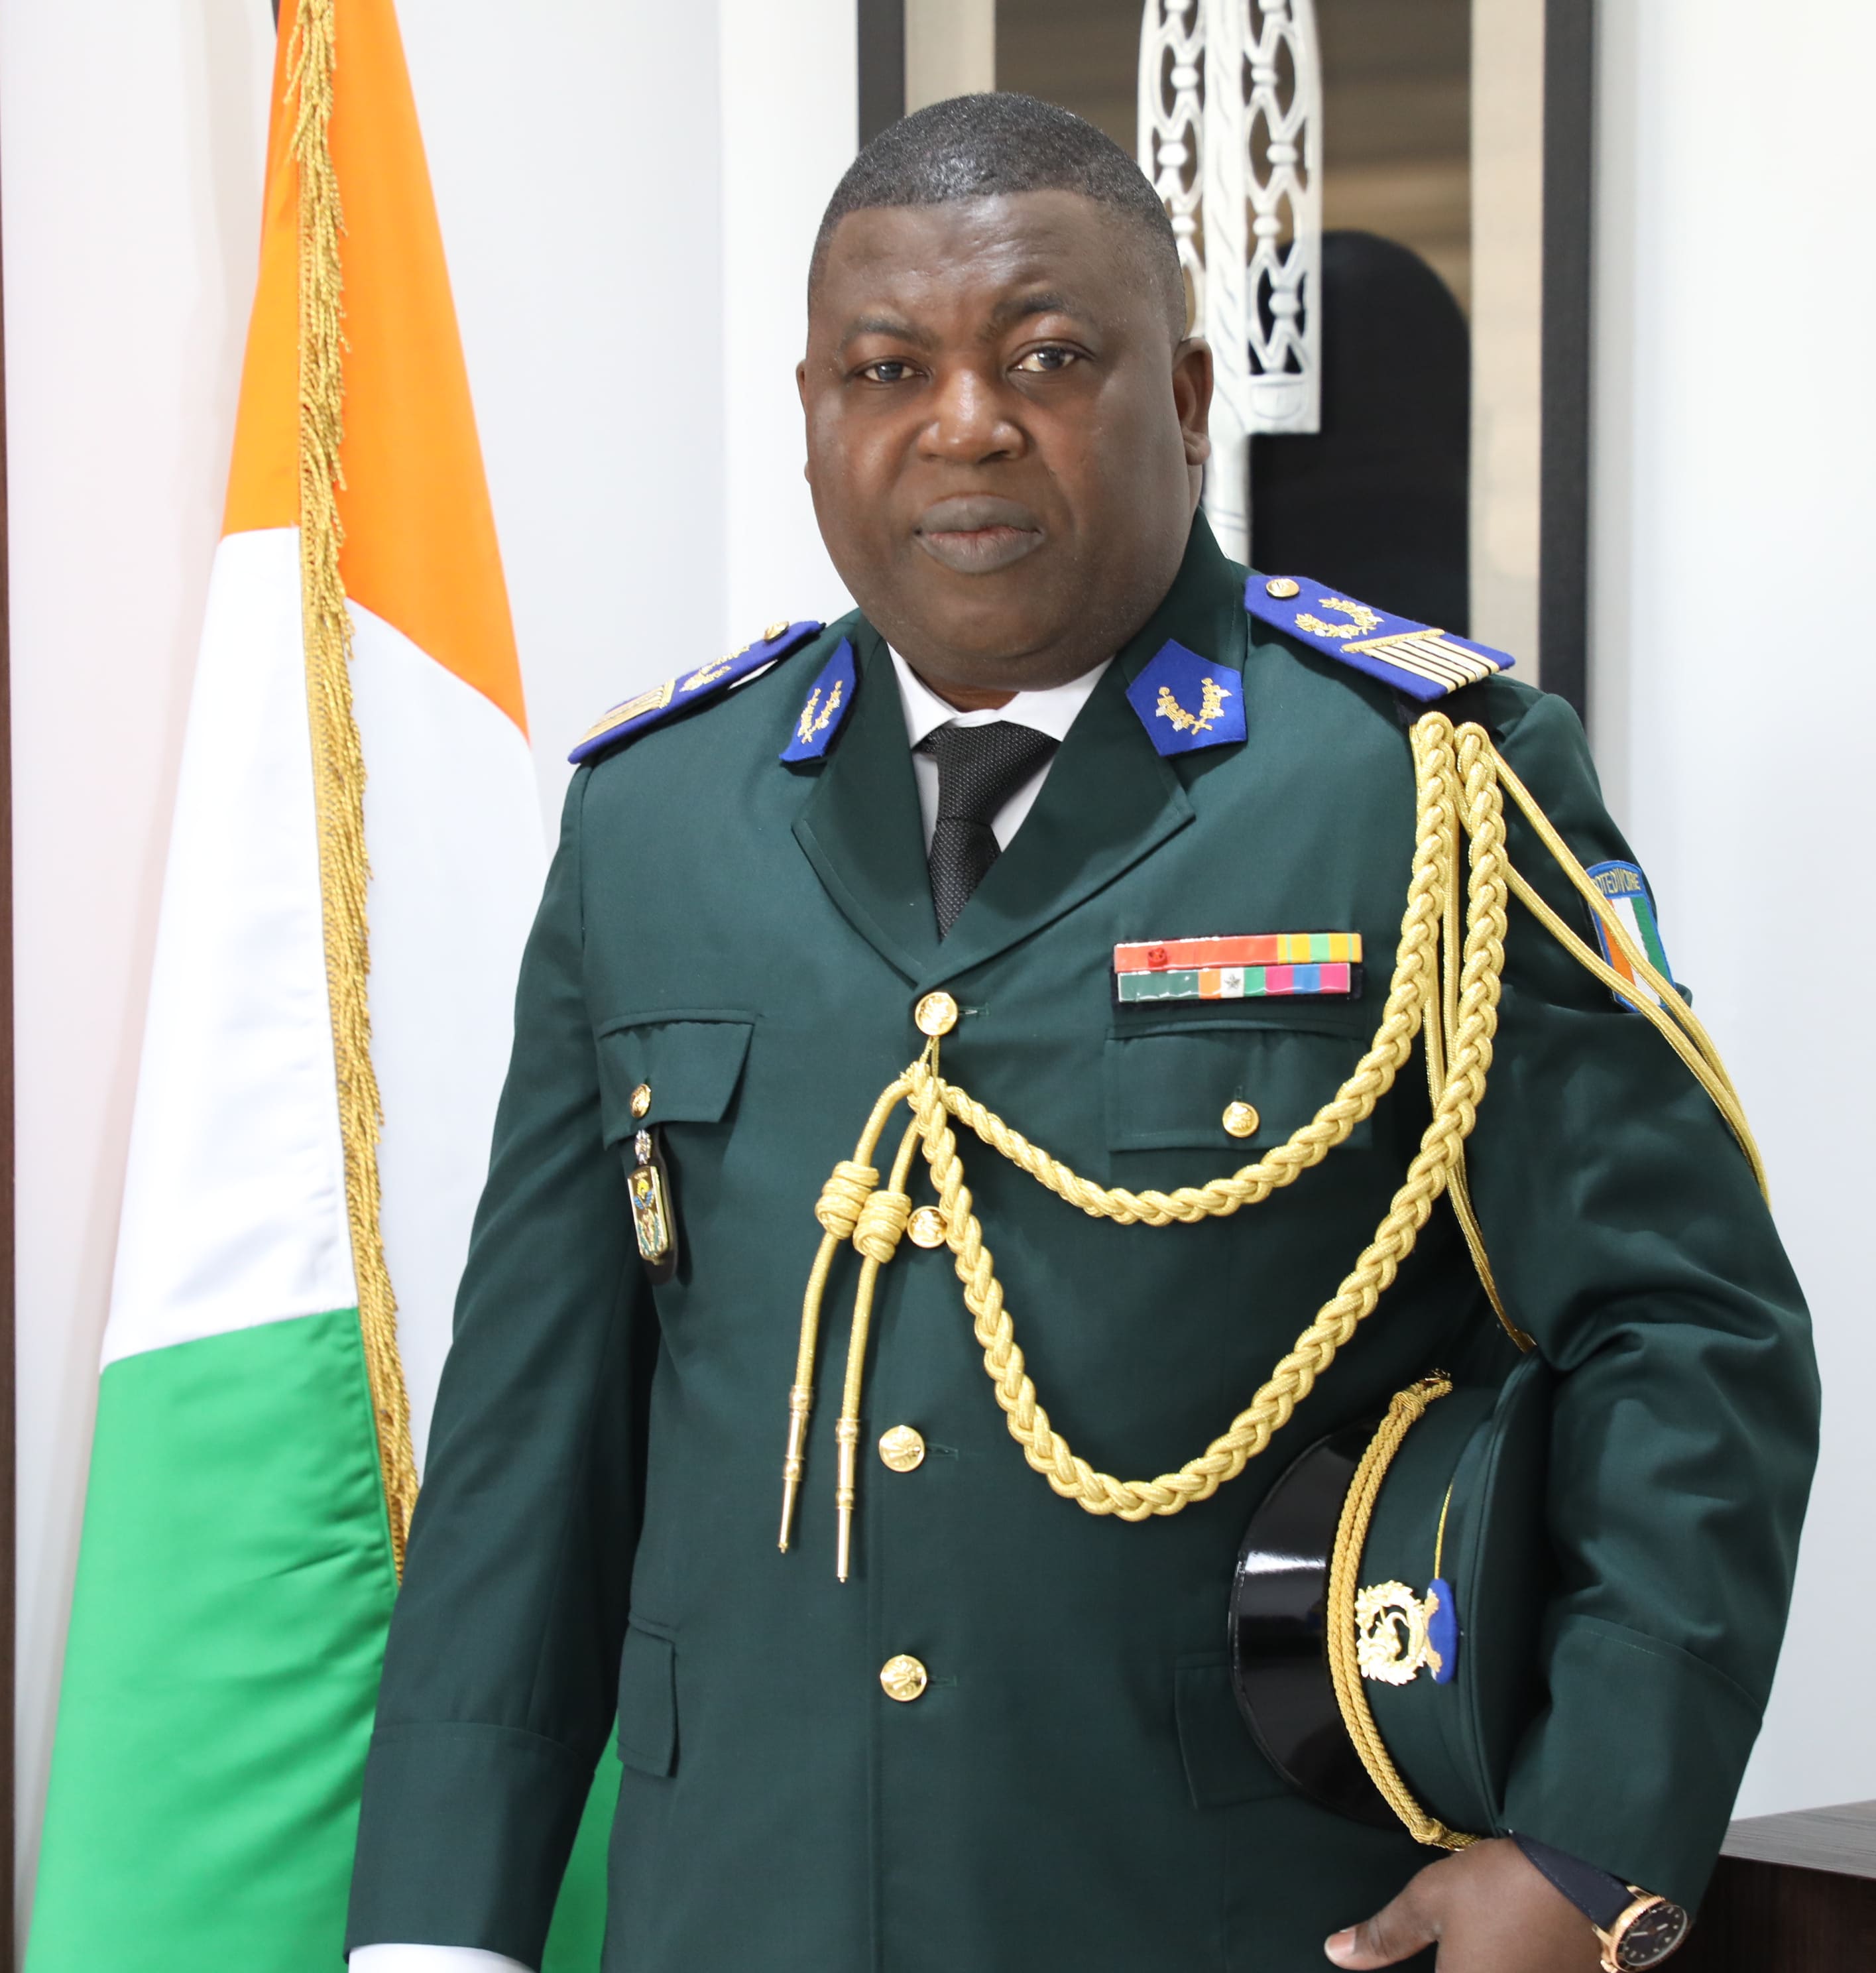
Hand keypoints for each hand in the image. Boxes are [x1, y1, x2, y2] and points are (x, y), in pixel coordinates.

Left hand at [1325, 1836, 1603, 1970]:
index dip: (1425, 1969)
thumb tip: (1336, 1953)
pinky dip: (1510, 1964)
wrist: (1589, 1872)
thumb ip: (1384, 1936)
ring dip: (1483, 1964)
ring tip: (1483, 1943)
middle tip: (1452, 1947)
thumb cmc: (1503, 1885)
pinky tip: (1510, 1947)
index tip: (1432, 1956)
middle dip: (1453, 1965)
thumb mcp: (1431, 1901)